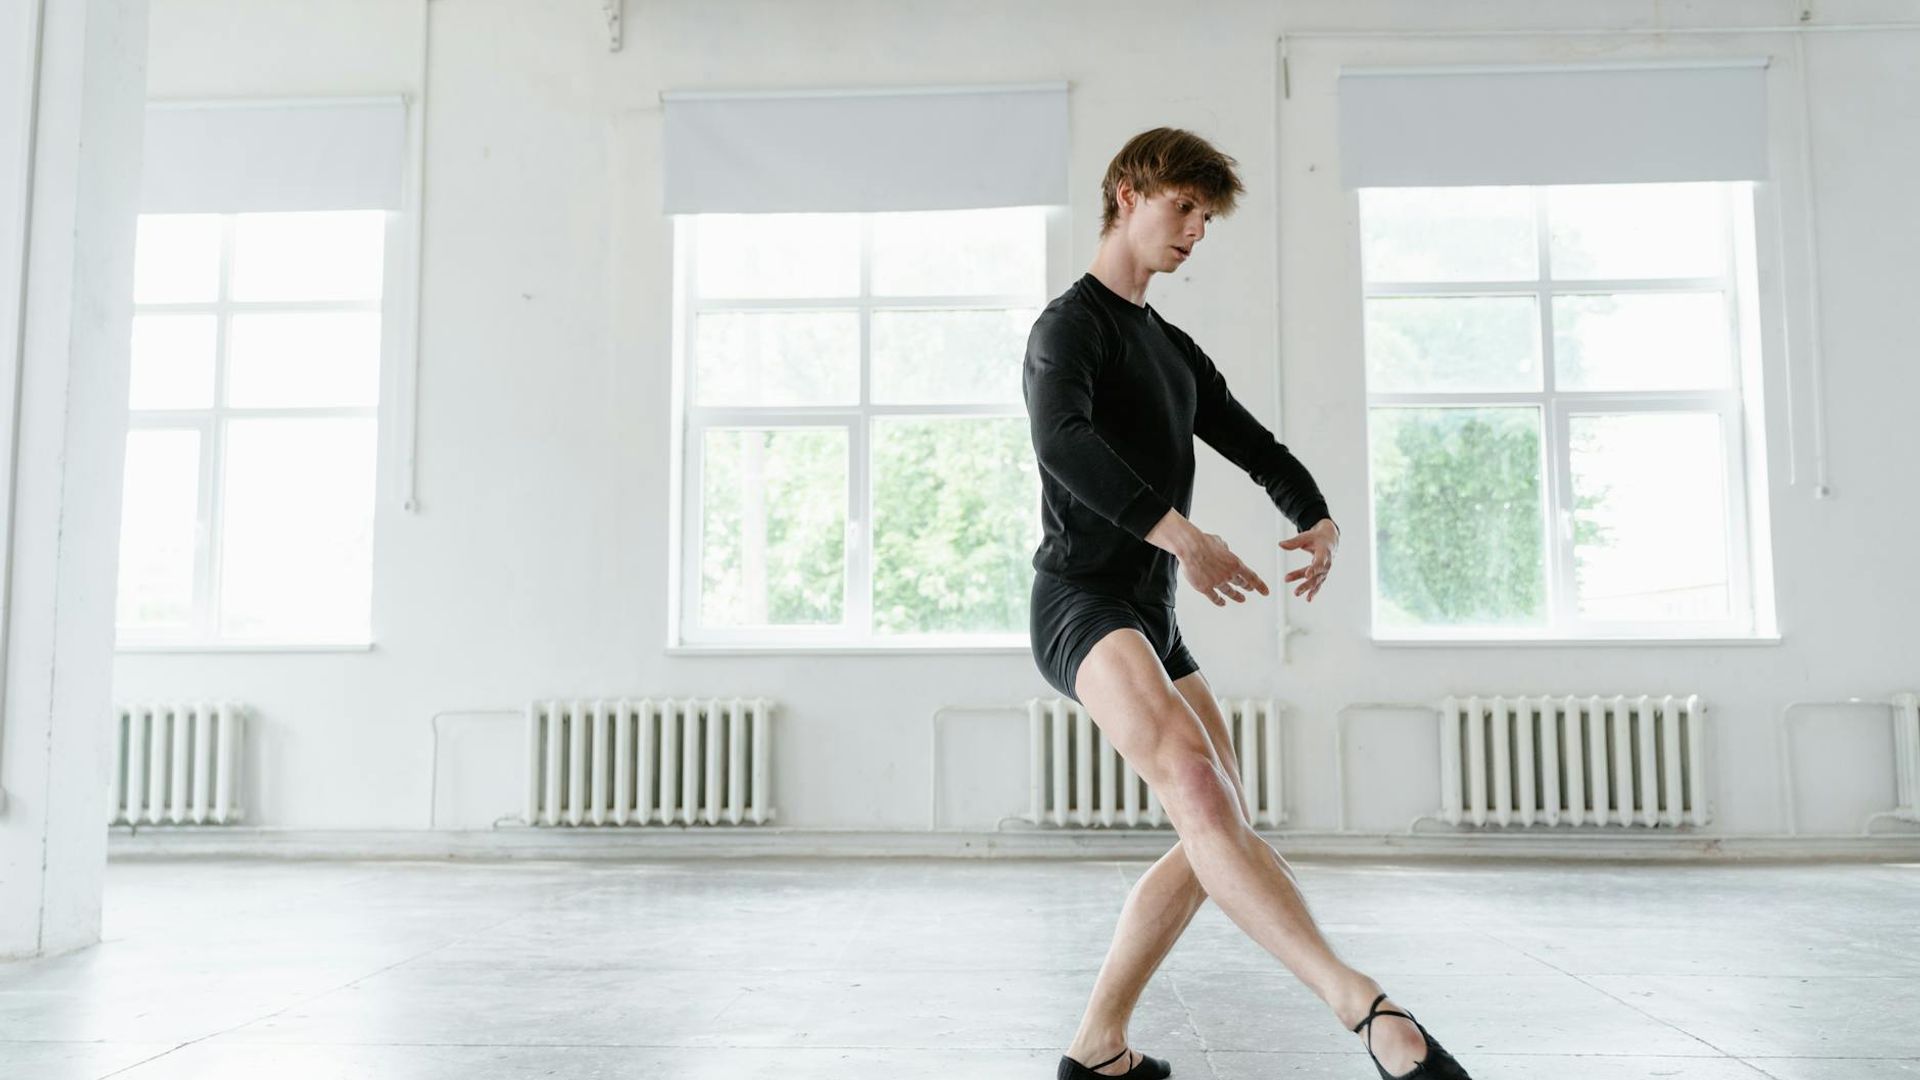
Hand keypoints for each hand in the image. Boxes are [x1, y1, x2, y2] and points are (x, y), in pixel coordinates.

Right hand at [1146, 509, 1269, 605]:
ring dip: (1235, 596)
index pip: (1252, 577)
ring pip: (1229, 592)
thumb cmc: (1203, 542)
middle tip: (1249, 590)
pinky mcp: (1205, 588)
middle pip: (1241, 583)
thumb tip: (1223, 549)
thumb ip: (1224, 548)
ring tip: (1240, 599)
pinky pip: (1214, 597)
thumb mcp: (1219, 542)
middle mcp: (1228, 575)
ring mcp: (1217, 582)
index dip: (1260, 586)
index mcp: (1235, 563)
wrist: (1191, 548)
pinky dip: (1219, 601)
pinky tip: (1221, 602)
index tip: (1265, 591)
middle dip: (1247, 587)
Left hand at [1279, 518, 1338, 601]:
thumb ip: (1294, 542)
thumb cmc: (1316, 538)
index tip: (1307, 575)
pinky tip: (1307, 599)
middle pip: (1316, 575)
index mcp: (1324, 552)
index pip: (1320, 562)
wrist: (1329, 541)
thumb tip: (1280, 544)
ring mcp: (1325, 571)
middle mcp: (1327, 563)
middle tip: (1296, 591)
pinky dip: (1313, 592)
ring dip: (1306, 588)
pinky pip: (1318, 584)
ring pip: (1316, 581)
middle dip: (1306, 583)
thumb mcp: (1306, 536)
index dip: (1314, 569)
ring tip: (1296, 593)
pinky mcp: (1322, 575)